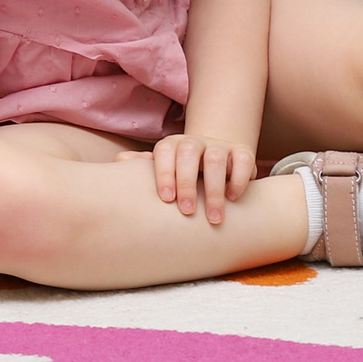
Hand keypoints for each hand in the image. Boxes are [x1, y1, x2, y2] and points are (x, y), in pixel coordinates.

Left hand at [133, 132, 254, 225]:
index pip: (164, 152)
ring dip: (214, 189)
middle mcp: (195, 143)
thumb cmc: (182, 172)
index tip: (166, 199)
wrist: (217, 155)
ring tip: (214, 218)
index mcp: (172, 146)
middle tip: (187, 212)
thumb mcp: (163, 170)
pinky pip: (243, 159)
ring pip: (215, 159)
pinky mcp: (242, 152)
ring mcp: (219, 146)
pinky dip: (239, 179)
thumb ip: (143, 167)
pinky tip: (233, 199)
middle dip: (187, 183)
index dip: (164, 173)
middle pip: (188, 153)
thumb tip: (119, 161)